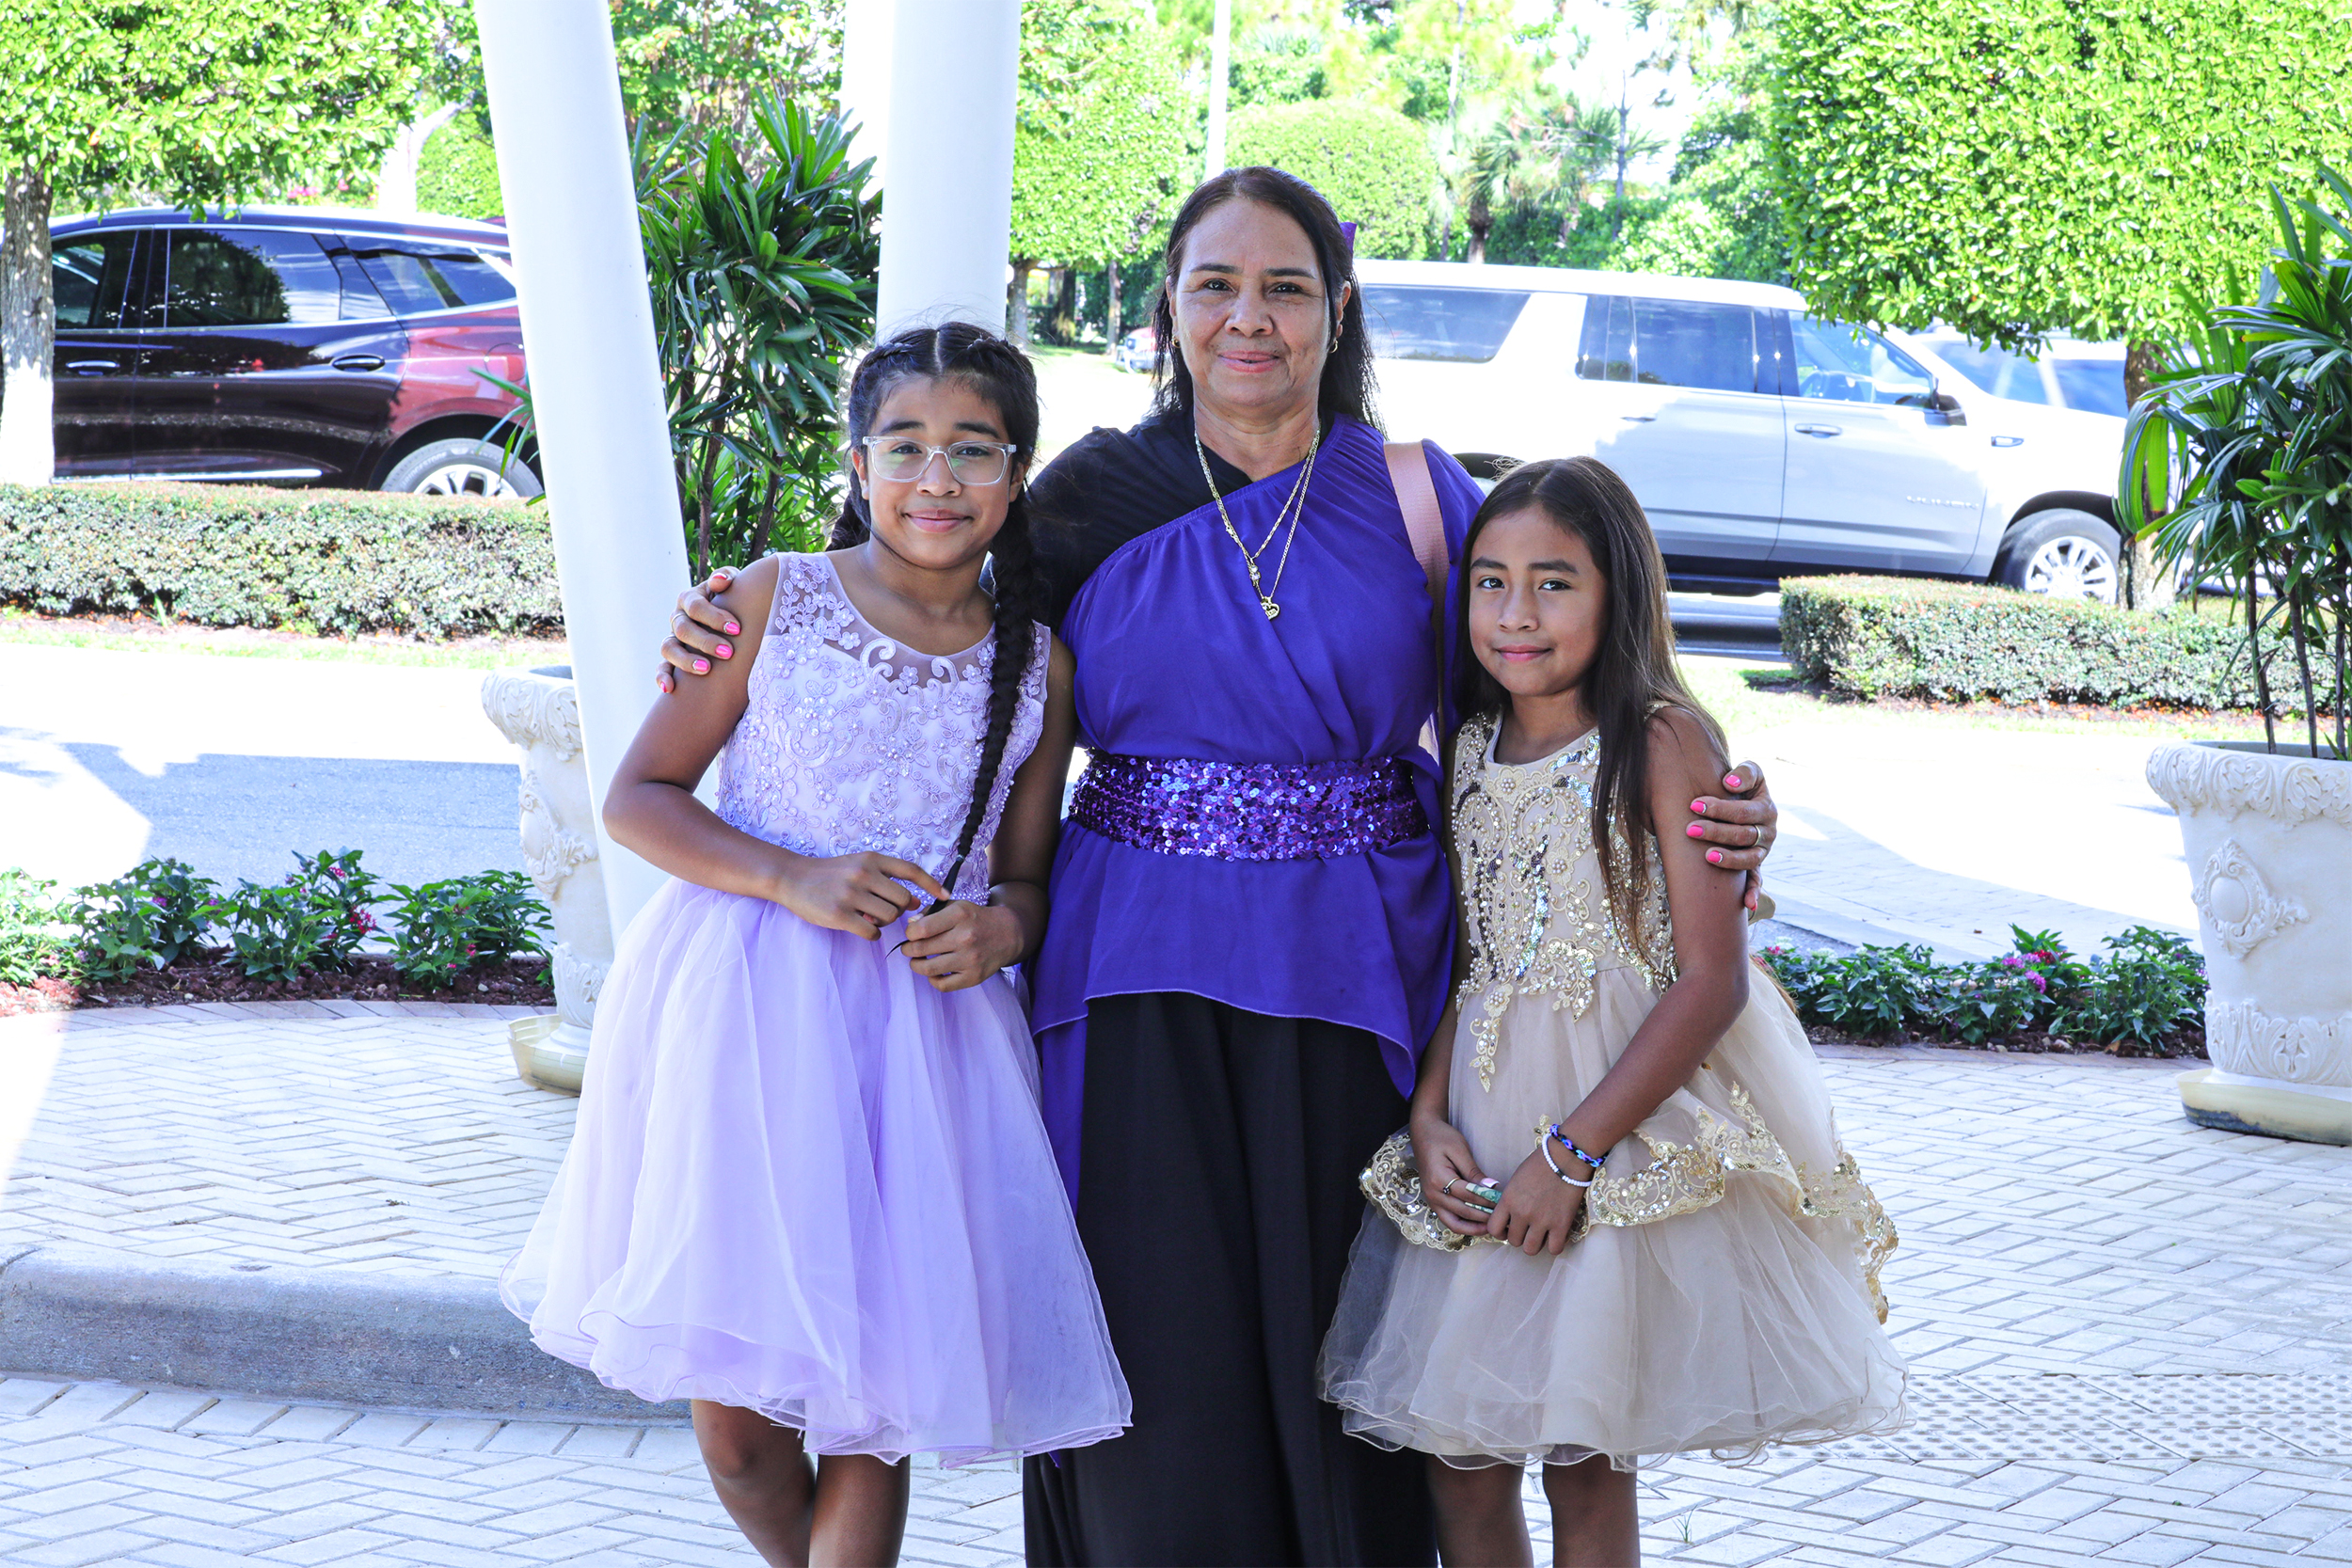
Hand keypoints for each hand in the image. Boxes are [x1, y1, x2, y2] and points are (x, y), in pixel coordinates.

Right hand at [655, 567, 743, 693]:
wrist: (731, 621)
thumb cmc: (734, 600)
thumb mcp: (734, 585)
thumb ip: (727, 578)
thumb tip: (720, 581)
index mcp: (690, 599)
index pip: (695, 606)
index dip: (714, 617)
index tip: (737, 629)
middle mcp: (678, 618)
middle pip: (683, 628)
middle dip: (705, 641)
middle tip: (728, 652)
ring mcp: (673, 639)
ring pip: (669, 648)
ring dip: (686, 660)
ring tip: (706, 669)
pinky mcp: (671, 659)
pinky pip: (662, 667)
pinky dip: (663, 677)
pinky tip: (670, 688)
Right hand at [771, 852, 946, 939]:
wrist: (793, 878)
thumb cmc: (831, 874)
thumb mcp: (859, 865)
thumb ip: (887, 878)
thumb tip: (917, 901)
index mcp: (872, 859)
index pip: (911, 870)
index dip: (932, 884)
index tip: (946, 897)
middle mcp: (863, 874)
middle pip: (904, 899)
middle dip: (900, 909)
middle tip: (884, 910)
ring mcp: (851, 894)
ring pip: (890, 917)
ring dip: (884, 922)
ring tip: (869, 917)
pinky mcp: (839, 915)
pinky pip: (872, 932)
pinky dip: (872, 933)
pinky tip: (863, 927)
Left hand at [899, 899, 1023, 991]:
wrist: (1007, 934)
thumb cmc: (975, 919)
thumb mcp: (956, 906)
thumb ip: (931, 912)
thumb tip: (911, 924)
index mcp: (959, 915)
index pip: (921, 929)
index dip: (909, 933)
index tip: (911, 933)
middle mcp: (965, 937)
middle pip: (921, 949)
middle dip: (908, 949)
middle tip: (909, 948)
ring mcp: (970, 959)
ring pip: (928, 969)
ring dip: (916, 965)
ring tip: (917, 961)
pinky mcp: (974, 977)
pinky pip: (943, 985)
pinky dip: (933, 980)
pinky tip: (934, 972)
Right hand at [1410, 1112, 1496, 1235]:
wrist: (1423, 1133)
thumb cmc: (1442, 1138)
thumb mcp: (1459, 1150)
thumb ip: (1474, 1171)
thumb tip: (1491, 1187)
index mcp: (1439, 1179)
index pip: (1469, 1196)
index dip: (1488, 1201)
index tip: (1504, 1202)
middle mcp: (1433, 1194)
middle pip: (1463, 1212)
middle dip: (1485, 1217)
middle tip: (1503, 1217)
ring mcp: (1431, 1200)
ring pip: (1454, 1224)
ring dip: (1474, 1228)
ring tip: (1492, 1227)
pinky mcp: (1433, 1202)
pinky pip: (1449, 1220)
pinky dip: (1464, 1226)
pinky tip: (1479, 1224)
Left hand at [1487, 1145, 1586, 1255]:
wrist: (1565, 1158)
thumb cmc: (1539, 1164)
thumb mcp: (1516, 1181)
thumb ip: (1510, 1200)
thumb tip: (1509, 1218)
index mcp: (1508, 1200)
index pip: (1493, 1229)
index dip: (1500, 1232)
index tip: (1507, 1229)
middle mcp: (1522, 1213)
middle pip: (1513, 1241)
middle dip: (1519, 1236)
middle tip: (1527, 1229)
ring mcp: (1542, 1221)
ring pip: (1531, 1249)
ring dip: (1534, 1243)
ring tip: (1540, 1234)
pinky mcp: (1562, 1225)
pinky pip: (1554, 1249)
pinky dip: (1554, 1245)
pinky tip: (1555, 1236)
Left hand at [1684, 760, 1776, 910]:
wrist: (1742, 799)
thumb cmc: (1740, 785)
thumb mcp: (1750, 773)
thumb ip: (1744, 773)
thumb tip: (1729, 783)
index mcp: (1766, 809)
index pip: (1743, 812)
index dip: (1720, 809)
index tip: (1694, 805)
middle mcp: (1768, 832)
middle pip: (1743, 835)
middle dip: (1716, 832)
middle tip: (1691, 829)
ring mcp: (1762, 851)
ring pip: (1749, 859)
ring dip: (1729, 859)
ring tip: (1706, 856)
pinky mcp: (1755, 866)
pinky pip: (1756, 881)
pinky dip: (1754, 893)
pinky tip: (1748, 905)